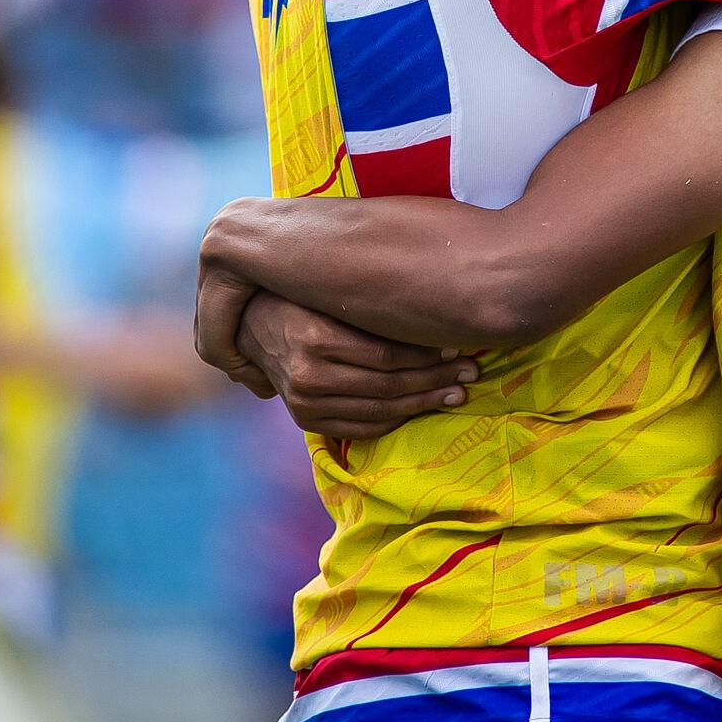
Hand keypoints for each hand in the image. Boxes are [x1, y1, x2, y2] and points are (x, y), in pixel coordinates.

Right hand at [228, 290, 478, 441]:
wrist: (250, 323)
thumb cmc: (303, 296)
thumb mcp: (334, 293)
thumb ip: (373, 308)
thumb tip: (435, 316)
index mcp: (316, 338)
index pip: (387, 356)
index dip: (427, 355)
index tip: (458, 348)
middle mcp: (307, 375)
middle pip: (388, 386)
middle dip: (435, 381)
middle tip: (470, 374)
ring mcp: (304, 403)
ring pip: (379, 411)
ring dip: (424, 403)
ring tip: (456, 393)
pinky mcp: (305, 419)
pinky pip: (361, 429)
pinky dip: (395, 421)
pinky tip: (421, 409)